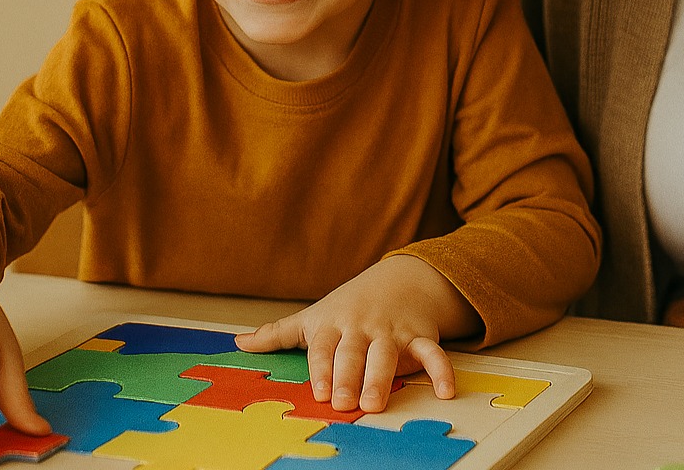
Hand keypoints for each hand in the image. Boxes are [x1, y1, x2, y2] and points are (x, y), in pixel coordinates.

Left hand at [235, 255, 480, 413]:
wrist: (398, 279)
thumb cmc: (347, 305)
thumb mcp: (313, 317)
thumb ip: (278, 333)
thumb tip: (237, 342)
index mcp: (332, 324)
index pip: (323, 347)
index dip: (321, 368)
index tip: (318, 391)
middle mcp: (360, 326)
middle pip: (352, 352)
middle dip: (348, 376)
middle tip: (345, 403)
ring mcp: (390, 330)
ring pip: (387, 353)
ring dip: (382, 377)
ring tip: (376, 403)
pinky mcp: (419, 334)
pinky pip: (433, 352)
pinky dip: (441, 370)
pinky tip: (446, 391)